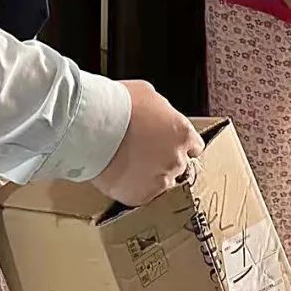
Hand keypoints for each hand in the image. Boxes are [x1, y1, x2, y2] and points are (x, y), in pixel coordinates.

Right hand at [92, 81, 203, 206]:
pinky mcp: (141, 196)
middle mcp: (176, 159)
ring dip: (150, 174)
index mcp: (182, 133)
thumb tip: (159, 116)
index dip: (179, 143)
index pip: (194, 146)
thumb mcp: (148, 94)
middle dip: (163, 158)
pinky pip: (142, 193)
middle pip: (178, 164)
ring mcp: (160, 180)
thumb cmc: (120, 105)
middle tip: (143, 150)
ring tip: (129, 162)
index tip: (168, 143)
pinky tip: (121, 172)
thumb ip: (162, 111)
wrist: (95, 126)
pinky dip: (134, 186)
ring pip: (161, 181)